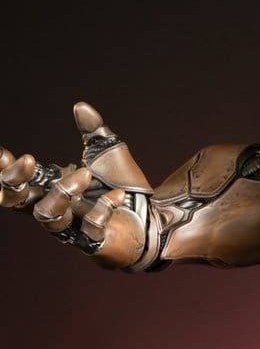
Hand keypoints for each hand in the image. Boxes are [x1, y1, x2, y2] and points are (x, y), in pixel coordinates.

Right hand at [1, 102, 152, 268]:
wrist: (156, 217)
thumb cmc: (125, 187)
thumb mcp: (108, 153)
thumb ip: (93, 131)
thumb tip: (80, 106)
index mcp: (53, 188)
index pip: (17, 182)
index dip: (5, 171)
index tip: (3, 152)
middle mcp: (58, 209)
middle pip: (17, 203)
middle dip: (14, 182)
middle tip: (28, 159)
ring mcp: (75, 228)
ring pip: (47, 216)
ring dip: (62, 191)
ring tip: (86, 174)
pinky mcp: (96, 242)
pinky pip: (88, 229)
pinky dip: (101, 209)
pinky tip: (116, 196)